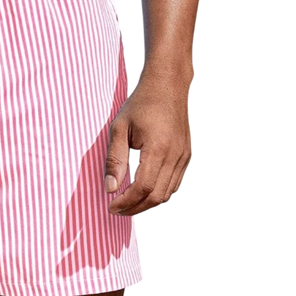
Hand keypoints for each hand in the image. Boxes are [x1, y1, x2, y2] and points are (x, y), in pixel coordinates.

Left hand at [105, 72, 191, 215]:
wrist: (168, 86)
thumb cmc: (141, 104)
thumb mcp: (119, 128)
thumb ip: (114, 159)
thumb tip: (110, 188)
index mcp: (158, 149)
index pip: (143, 187)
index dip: (125, 201)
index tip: (110, 206)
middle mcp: (175, 156)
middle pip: (156, 196)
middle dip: (135, 208)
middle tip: (116, 210)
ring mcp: (184, 157)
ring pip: (167, 193)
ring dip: (146, 203)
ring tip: (126, 202)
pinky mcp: (186, 156)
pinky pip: (174, 183)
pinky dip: (158, 193)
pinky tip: (142, 191)